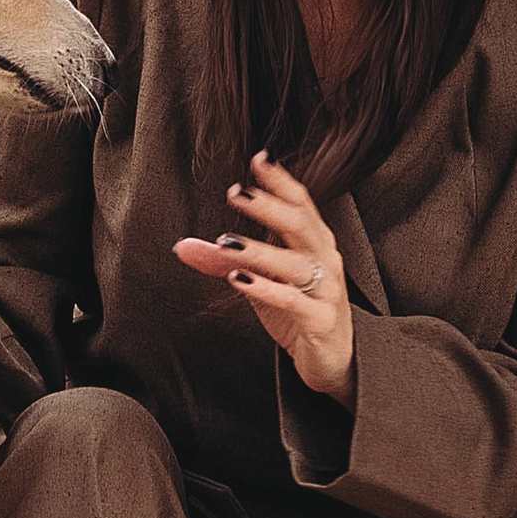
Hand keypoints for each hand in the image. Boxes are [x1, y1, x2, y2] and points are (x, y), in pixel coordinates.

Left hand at [171, 151, 355, 402]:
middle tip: (237, 193)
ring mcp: (327, 290)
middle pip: (301, 225)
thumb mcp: (260, 281)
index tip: (258, 159)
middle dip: (269, 206)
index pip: (301, 203)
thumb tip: (183, 246)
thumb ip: (226, 261)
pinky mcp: (322, 320)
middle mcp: (326, 260)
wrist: (333, 359)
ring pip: (297, 263)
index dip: (281, 181)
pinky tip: (239, 279)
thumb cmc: (298, 310)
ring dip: (260, 250)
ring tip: (227, 242)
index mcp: (314, 243)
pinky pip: (294, 300)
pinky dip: (266, 288)